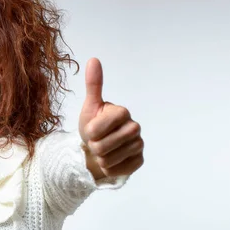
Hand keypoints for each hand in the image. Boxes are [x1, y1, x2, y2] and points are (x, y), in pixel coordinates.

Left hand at [78, 58, 143, 177]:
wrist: (97, 148)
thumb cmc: (93, 126)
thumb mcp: (89, 107)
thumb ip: (93, 85)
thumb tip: (93, 59)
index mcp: (122, 112)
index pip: (98, 128)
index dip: (90, 132)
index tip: (91, 130)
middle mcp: (134, 127)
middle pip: (103, 146)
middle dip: (94, 147)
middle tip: (96, 142)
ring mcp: (139, 145)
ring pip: (109, 160)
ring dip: (100, 159)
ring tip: (102, 152)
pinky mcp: (139, 161)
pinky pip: (118, 170)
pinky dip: (109, 169)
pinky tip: (111, 161)